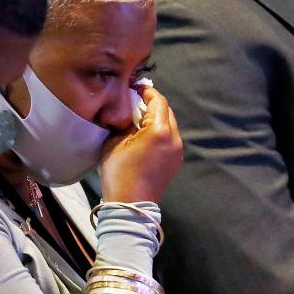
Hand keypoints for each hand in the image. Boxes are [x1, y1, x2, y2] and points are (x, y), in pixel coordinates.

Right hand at [99, 86, 182, 202]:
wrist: (131, 205)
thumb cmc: (119, 173)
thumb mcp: (115, 142)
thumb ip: (125, 122)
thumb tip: (129, 112)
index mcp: (160, 131)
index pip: (158, 101)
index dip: (146, 92)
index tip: (133, 88)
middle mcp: (174, 138)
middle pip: (167, 111)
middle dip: (152, 104)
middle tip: (134, 102)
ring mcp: (177, 151)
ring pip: (169, 124)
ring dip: (156, 117)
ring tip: (138, 118)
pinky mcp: (175, 161)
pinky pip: (169, 138)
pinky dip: (159, 131)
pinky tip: (144, 135)